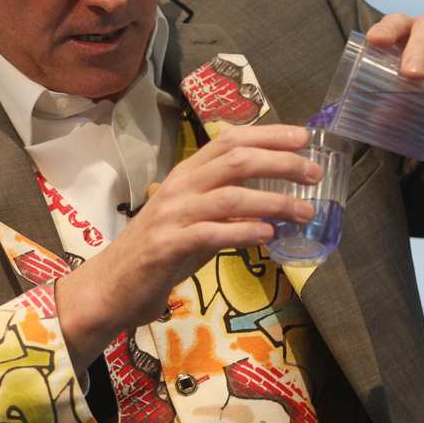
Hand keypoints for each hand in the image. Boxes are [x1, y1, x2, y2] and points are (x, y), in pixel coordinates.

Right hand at [55, 124, 319, 356]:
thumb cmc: (155, 254)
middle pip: (235, 160)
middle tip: (314, 172)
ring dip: (273, 201)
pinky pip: (211, 233)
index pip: (229, 140)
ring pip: (230, 196)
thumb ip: (225, 210)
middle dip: (280, 162)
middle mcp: (178, 187)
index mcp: (185, 175)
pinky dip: (243, 231)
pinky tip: (268, 235)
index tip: (304, 138)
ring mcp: (171, 215)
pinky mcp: (166, 246)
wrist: (109, 287)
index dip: (268, 135)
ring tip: (304, 211)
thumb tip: (270, 205)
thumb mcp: (194, 222)